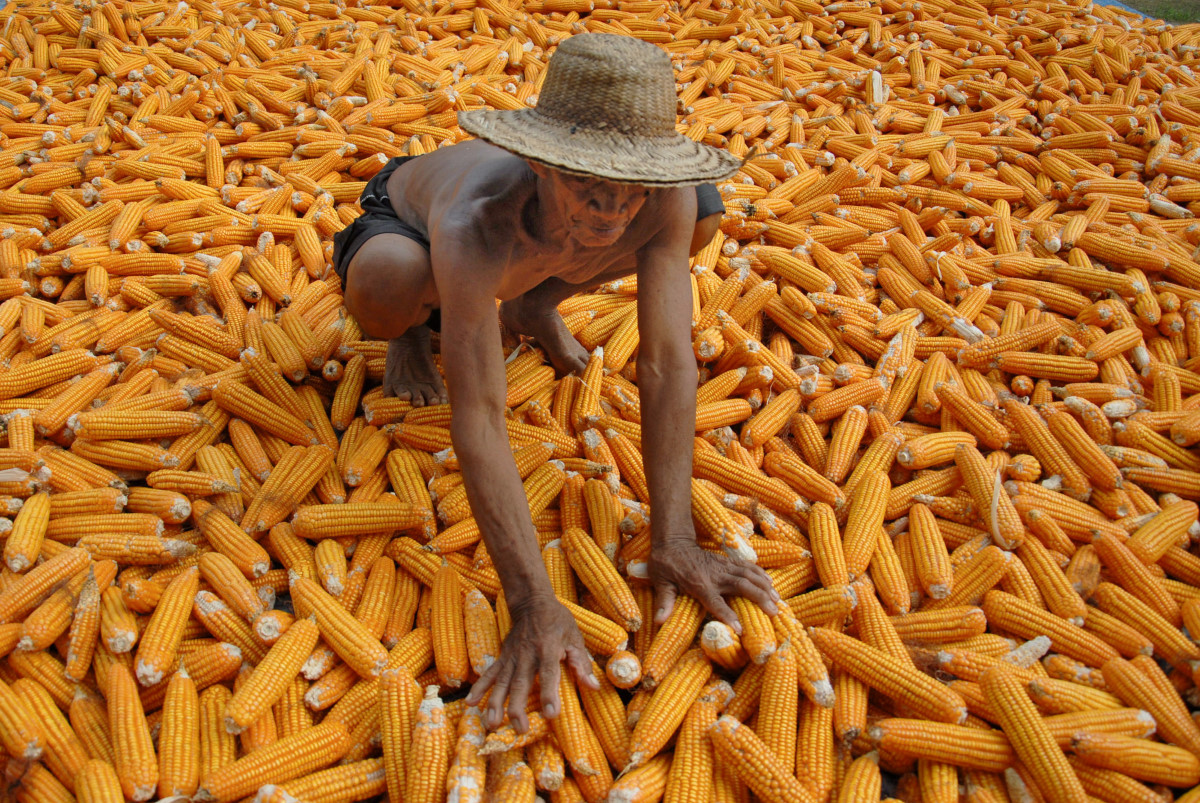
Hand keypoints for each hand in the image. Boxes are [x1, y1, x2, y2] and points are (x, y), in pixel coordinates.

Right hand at [465, 594, 598, 731]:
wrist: (532, 603)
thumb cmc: (557, 622)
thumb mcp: (574, 637)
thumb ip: (581, 663)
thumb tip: (594, 687)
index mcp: (548, 649)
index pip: (548, 674)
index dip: (550, 694)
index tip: (551, 714)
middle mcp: (527, 655)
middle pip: (520, 683)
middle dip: (517, 707)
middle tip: (520, 729)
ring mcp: (512, 657)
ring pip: (501, 682)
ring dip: (495, 704)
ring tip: (491, 724)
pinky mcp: (502, 657)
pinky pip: (490, 674)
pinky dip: (480, 688)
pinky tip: (471, 703)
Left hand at [649, 537, 779, 632]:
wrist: (672, 540)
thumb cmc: (665, 565)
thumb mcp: (661, 583)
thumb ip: (664, 602)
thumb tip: (659, 621)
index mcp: (699, 584)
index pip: (716, 603)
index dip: (728, 616)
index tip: (740, 629)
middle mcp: (715, 575)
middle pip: (742, 586)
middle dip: (759, 598)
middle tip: (774, 611)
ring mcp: (722, 566)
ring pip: (748, 575)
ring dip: (764, 586)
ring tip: (777, 599)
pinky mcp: (726, 561)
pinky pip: (746, 567)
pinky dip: (760, 574)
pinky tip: (770, 583)